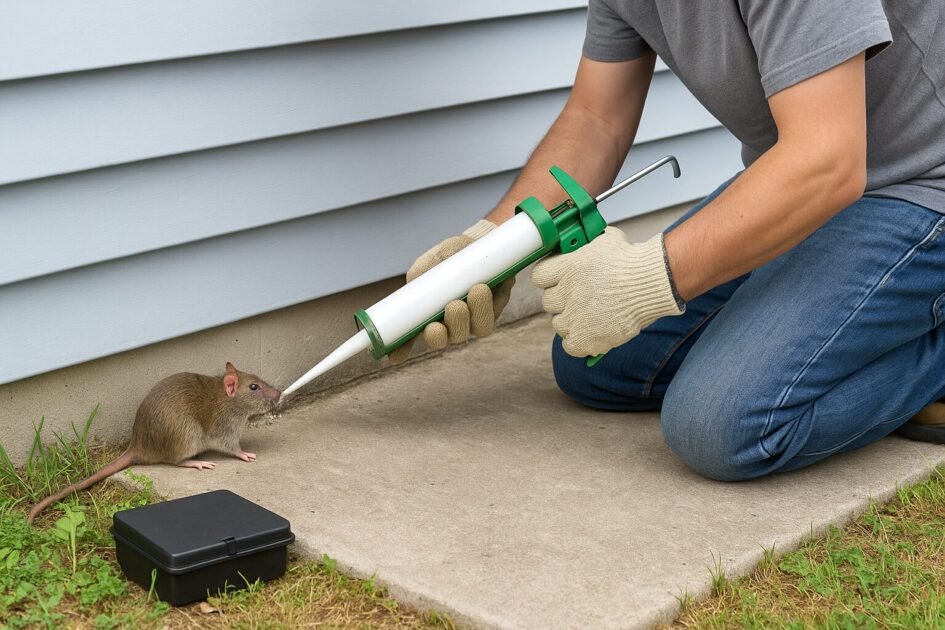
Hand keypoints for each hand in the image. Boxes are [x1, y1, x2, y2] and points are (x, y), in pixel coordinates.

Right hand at [388, 220, 515, 362]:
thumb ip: (422, 272)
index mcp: (423, 312)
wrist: (481, 245)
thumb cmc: (452, 255)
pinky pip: (484, 325)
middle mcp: (443, 323)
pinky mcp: (489, 317)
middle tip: (439, 320)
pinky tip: (482, 289)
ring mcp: (466, 323)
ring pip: (461, 335)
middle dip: (437, 336)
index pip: (408, 336)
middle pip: (437, 341)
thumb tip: (414, 282)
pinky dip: (484, 309)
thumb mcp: (433, 259)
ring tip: (467, 295)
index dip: (400, 349)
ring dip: (462, 319)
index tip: (394, 355)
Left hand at [532, 227, 683, 356]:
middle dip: (562, 300)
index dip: (549, 279)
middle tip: (579, 299)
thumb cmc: (633, 260)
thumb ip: (586, 247)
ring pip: (558, 324)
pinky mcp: (586, 338)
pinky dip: (578, 342)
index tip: (558, 280)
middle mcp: (566, 293)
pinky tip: (590, 334)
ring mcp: (574, 317)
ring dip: (570, 321)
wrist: (654, 282)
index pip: (539, 276)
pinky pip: (569, 346)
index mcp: (566, 268)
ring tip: (590, 316)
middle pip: (548, 302)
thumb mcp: (604, 241)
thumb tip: (581, 247)